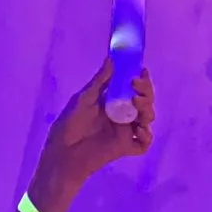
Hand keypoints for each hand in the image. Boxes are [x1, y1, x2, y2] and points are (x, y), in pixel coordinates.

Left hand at [26, 64, 155, 211]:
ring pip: (147, 119)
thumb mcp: (84, 98)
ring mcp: (125, 132)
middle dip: (146, 94)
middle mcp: (122, 115)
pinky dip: (146, 137)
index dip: (142, 81)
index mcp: (114, 101)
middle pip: (145, 102)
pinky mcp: (125, 148)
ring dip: (147, 111)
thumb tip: (111, 58)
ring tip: (136, 106)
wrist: (64, 153)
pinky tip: (139, 130)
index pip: (135, 88)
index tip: (141, 72)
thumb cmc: (70, 124)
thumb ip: (100, 81)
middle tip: (135, 90)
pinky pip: (144, 144)